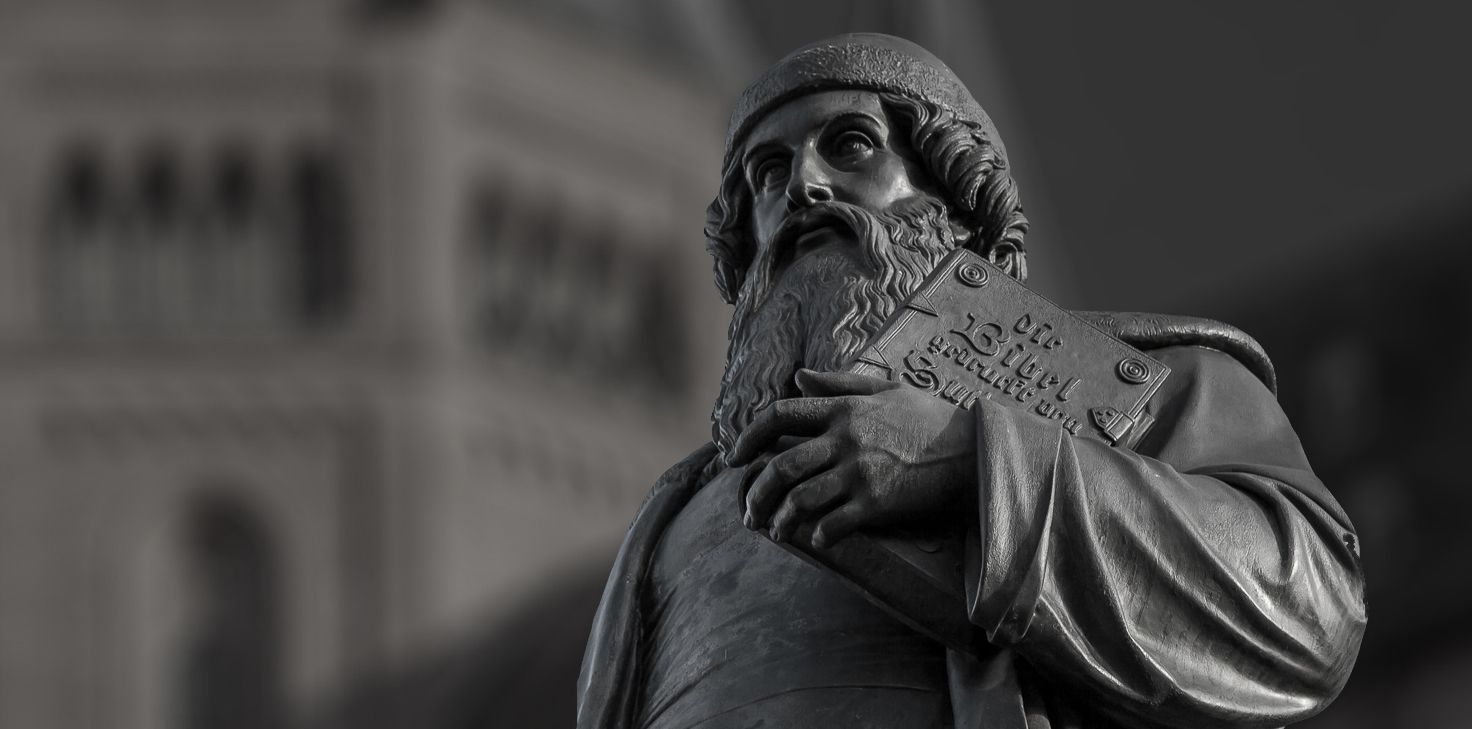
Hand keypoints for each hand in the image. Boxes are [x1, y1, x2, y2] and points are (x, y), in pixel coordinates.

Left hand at [729, 368, 976, 548]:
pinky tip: (816, 540)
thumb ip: (839, 381)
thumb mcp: (887, 387)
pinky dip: (818, 535)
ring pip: (800, 498)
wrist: (976, 451)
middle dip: (755, 492)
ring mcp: (860, 472)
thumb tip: (797, 376)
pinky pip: (833, 523)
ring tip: (774, 532)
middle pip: (781, 465)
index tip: (734, 458)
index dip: (749, 437)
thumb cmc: (932, 419)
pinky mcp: (877, 502)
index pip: (780, 415)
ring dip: (779, 520)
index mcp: (844, 408)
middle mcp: (845, 439)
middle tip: (747, 510)